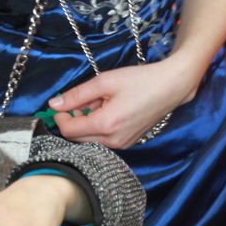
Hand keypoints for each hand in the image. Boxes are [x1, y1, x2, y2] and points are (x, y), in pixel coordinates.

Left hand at [51, 57, 198, 148]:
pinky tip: (110, 111)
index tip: (62, 103)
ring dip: (87, 124)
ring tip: (100, 104)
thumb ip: (77, 95)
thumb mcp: (104, 82)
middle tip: (83, 101)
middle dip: (74, 120)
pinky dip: (99, 127)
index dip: (60, 117)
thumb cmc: (140, 81)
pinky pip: (104, 139)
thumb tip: (54, 105)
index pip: (69, 130)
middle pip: (77, 138)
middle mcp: (113, 141)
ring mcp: (122, 144)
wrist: (171, 88)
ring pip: (90, 139)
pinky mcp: (128, 143)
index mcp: (106, 125)